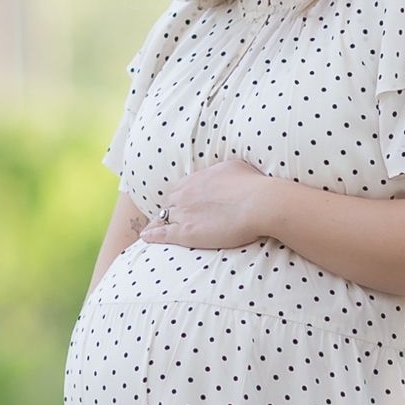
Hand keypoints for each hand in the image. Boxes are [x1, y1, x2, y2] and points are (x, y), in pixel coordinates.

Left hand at [138, 158, 277, 251]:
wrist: (259, 203)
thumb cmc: (254, 185)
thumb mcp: (236, 168)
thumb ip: (223, 171)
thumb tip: (224, 173)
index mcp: (198, 178)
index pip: (181, 188)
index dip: (179, 197)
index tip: (179, 202)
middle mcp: (186, 193)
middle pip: (170, 202)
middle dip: (168, 209)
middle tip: (165, 217)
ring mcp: (184, 212)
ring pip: (164, 217)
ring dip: (158, 222)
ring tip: (151, 229)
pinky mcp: (186, 232)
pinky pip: (163, 233)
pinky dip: (153, 234)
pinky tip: (146, 237)